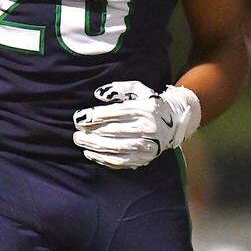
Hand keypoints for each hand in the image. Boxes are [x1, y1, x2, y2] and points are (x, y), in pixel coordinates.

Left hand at [72, 81, 199, 169]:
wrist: (174, 122)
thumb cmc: (150, 103)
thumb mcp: (138, 89)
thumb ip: (118, 89)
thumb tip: (98, 95)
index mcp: (145, 109)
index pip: (115, 113)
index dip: (95, 116)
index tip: (79, 117)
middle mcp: (147, 128)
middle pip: (113, 132)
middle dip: (91, 133)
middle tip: (76, 132)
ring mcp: (147, 146)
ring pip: (115, 148)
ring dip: (94, 147)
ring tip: (80, 142)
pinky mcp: (145, 158)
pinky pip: (121, 162)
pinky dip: (103, 159)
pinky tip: (91, 154)